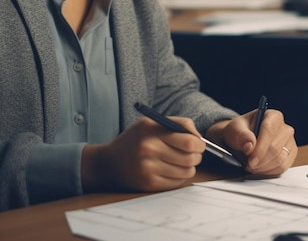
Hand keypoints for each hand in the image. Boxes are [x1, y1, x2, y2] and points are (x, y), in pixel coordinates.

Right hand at [82, 116, 204, 192]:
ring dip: (189, 167)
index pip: (188, 139)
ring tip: (181, 162)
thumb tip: (198, 136)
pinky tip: (171, 170)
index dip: (199, 143)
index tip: (199, 143)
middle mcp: (149, 148)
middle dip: (197, 156)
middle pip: (190, 157)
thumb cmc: (133, 141)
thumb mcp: (149, 124)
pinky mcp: (149, 184)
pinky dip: (179, 177)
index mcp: (150, 129)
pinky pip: (177, 182)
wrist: (108, 163)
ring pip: (186, 171)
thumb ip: (175, 124)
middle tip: (194, 154)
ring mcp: (149, 168)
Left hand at [207, 109, 296, 175]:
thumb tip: (250, 145)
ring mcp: (290, 142)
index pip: (269, 130)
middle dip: (260, 160)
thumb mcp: (235, 129)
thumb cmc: (240, 131)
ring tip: (252, 166)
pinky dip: (269, 171)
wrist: (243, 139)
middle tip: (248, 165)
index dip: (260, 147)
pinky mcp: (290, 155)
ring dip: (264, 167)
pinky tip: (259, 168)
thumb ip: (241, 135)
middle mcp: (285, 128)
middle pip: (275, 148)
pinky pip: (283, 167)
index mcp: (273, 116)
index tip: (250, 160)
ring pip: (280, 160)